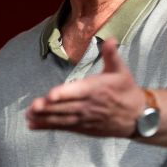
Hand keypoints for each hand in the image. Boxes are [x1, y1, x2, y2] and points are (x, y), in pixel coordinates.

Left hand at [26, 38, 146, 136]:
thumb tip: (110, 39)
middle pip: (66, 107)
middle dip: (49, 107)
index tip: (51, 95)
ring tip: (29, 116)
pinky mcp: (82, 128)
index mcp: (97, 89)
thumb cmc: (126, 90)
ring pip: (62, 119)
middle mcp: (89, 105)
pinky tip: (32, 125)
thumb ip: (112, 55)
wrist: (137, 117)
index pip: (78, 91)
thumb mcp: (121, 71)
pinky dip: (47, 126)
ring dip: (45, 118)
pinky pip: (63, 127)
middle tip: (33, 106)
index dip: (64, 93)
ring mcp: (85, 118)